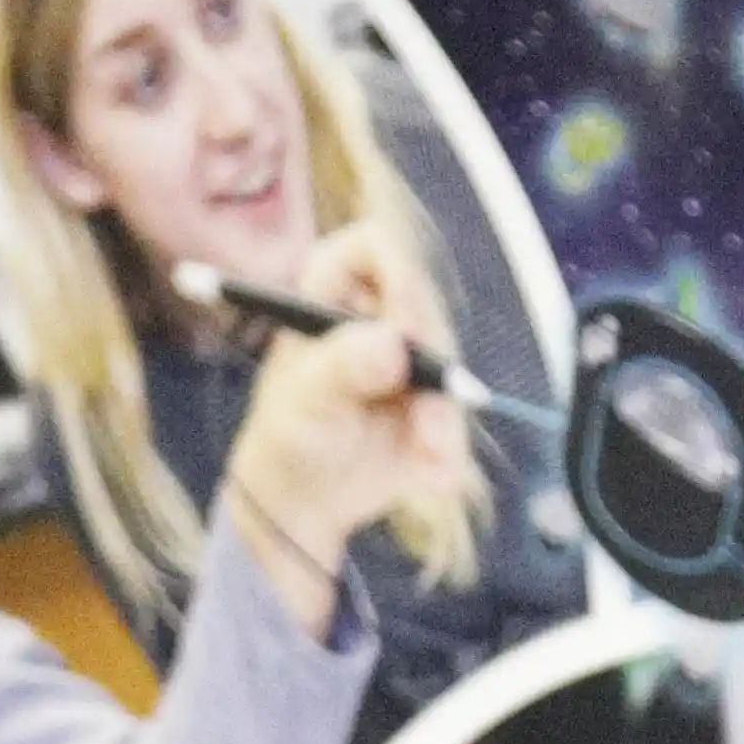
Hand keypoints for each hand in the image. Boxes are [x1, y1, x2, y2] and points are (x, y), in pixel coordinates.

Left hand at [212, 220, 465, 618]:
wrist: (303, 497)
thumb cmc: (288, 433)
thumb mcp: (305, 402)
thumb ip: (342, 369)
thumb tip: (391, 343)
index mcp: (333, 291)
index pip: (375, 246)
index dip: (398, 272)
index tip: (404, 324)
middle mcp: (380, 313)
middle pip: (425, 305)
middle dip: (430, 354)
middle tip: (431, 393)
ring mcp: (412, 356)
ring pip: (449, 365)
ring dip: (443, 412)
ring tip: (429, 451)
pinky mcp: (434, 400)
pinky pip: (455, 415)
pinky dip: (449, 446)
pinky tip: (436, 478)